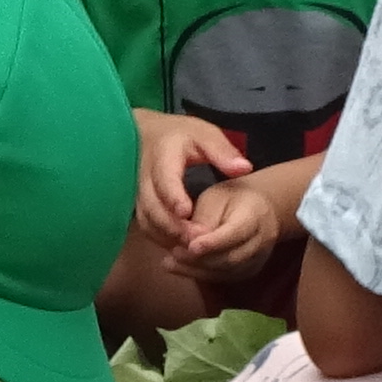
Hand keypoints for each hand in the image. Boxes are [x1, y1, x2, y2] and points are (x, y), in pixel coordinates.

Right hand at [129, 108, 247, 253]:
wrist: (148, 135)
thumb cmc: (181, 136)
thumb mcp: (205, 134)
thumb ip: (223, 152)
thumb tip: (244, 169)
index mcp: (163, 155)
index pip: (164, 179)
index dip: (172, 197)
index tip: (185, 212)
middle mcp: (145, 176)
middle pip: (152, 206)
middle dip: (171, 225)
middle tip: (196, 239)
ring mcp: (138, 192)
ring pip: (146, 219)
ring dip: (165, 235)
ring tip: (190, 247)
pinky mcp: (138, 204)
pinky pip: (145, 224)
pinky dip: (160, 237)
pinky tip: (179, 245)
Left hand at [179, 169, 295, 278]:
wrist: (257, 210)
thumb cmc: (230, 199)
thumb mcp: (215, 198)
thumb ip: (203, 219)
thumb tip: (189, 240)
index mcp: (255, 215)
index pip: (236, 233)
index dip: (213, 242)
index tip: (191, 246)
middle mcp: (262, 241)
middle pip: (230, 258)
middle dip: (199, 259)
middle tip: (173, 253)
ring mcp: (257, 259)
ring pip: (225, 271)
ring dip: (195, 269)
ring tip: (170, 262)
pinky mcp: (247, 271)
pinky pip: (223, 277)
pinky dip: (199, 274)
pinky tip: (179, 267)